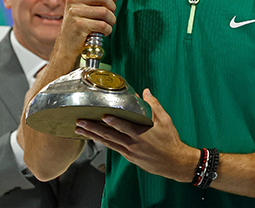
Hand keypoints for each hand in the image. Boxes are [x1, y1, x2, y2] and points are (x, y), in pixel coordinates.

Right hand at [56, 0, 121, 57]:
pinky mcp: (78, 25)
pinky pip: (102, 25)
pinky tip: (103, 32)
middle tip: (109, 16)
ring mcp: (74, 12)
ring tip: (107, 25)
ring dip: (111, 21)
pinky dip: (107, 30)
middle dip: (112, 8)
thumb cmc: (81, 24)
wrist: (68, 44)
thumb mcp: (92, 7)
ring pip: (105, 12)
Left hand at [74, 89, 198, 182]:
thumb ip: (154, 105)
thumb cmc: (170, 140)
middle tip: (80, 122)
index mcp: (141, 133)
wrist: (174, 163)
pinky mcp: (129, 157)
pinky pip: (113, 148)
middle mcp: (133, 144)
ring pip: (108, 143)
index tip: (102, 116)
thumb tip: (145, 91)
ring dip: (92, 136)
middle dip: (93, 128)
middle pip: (109, 136)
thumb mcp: (166, 120)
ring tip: (80, 130)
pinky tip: (94, 138)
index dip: (113, 121)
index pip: (124, 126)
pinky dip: (102, 142)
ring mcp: (129, 152)